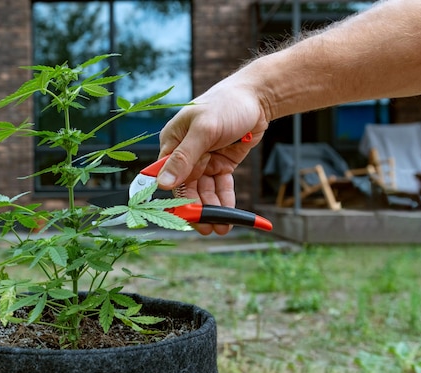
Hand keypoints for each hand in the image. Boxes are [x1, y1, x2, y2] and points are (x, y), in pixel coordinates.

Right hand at [157, 78, 267, 234]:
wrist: (258, 97)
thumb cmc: (226, 104)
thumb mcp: (204, 129)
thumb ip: (184, 157)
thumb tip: (162, 183)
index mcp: (173, 142)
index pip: (167, 177)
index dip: (175, 198)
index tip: (185, 218)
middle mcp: (185, 153)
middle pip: (187, 188)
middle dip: (197, 209)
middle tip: (208, 228)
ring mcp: (204, 160)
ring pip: (204, 191)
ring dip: (212, 209)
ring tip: (222, 227)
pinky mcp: (221, 164)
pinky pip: (220, 186)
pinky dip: (225, 200)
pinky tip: (230, 215)